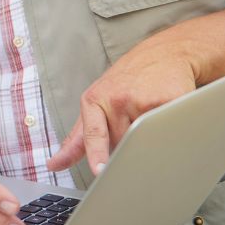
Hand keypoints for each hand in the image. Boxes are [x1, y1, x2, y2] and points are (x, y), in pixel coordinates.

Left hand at [46, 45, 196, 175]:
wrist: (164, 53)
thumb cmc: (127, 80)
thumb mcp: (96, 102)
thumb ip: (77, 138)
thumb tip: (55, 164)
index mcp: (94, 100)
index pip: (93, 134)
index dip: (97, 154)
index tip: (100, 170)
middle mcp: (116, 99)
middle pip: (122, 145)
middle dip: (126, 146)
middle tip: (134, 124)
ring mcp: (142, 99)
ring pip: (144, 141)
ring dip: (147, 140)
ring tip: (150, 117)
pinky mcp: (169, 100)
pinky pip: (166, 130)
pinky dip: (168, 132)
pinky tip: (168, 117)